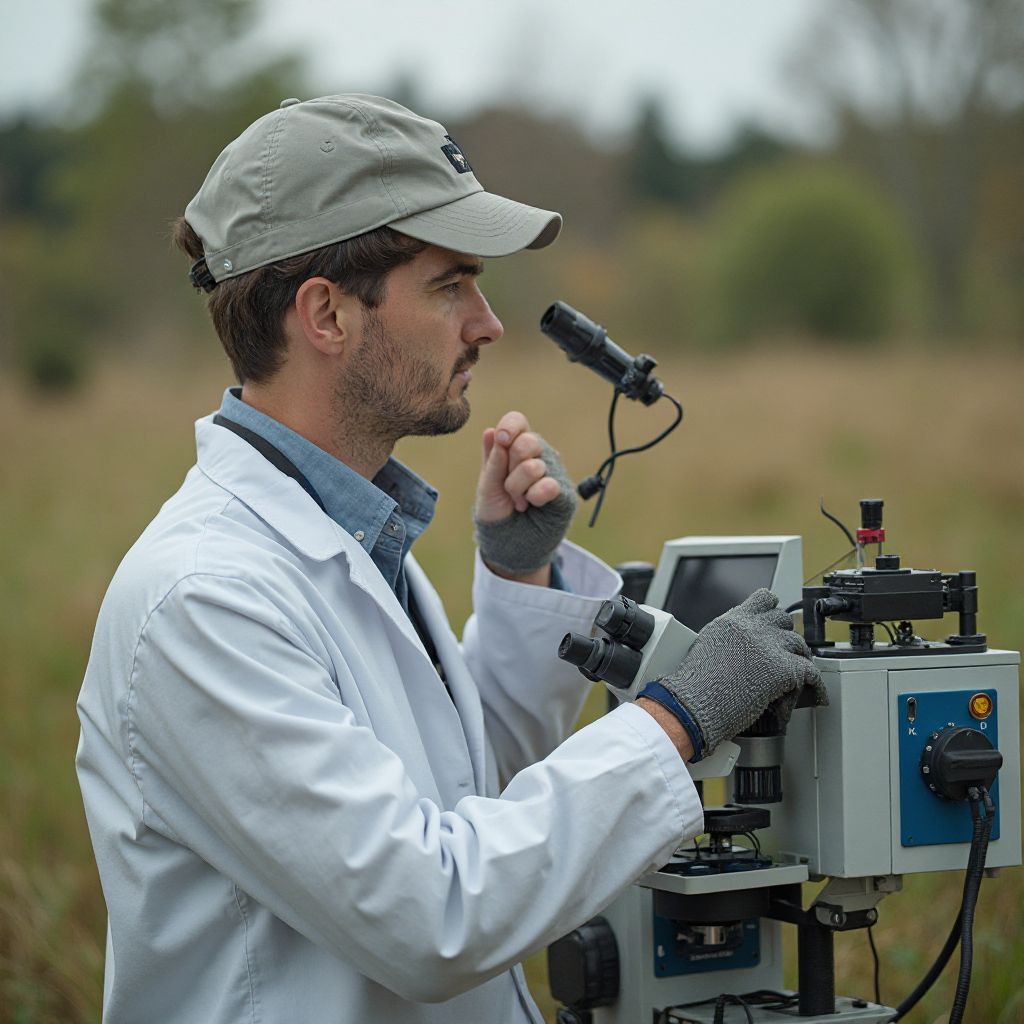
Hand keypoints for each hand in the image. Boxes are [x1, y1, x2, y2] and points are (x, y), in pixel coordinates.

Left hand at [473, 411, 576, 579]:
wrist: (507, 540)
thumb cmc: (496, 510)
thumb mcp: (487, 484)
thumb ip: (492, 459)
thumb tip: (490, 431)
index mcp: (517, 447)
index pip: (518, 421)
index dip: (510, 427)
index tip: (501, 440)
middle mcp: (538, 455)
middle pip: (526, 442)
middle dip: (509, 469)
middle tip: (508, 487)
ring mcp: (553, 472)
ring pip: (534, 467)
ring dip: (518, 489)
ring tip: (519, 501)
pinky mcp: (564, 493)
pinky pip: (549, 485)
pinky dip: (535, 497)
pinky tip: (534, 505)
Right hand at [654, 589, 826, 756]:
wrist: (693, 704)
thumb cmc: (693, 685)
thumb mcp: (706, 646)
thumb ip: (729, 638)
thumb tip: (742, 648)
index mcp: (732, 620)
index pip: (764, 599)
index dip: (773, 613)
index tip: (776, 622)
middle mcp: (751, 627)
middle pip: (785, 621)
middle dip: (786, 638)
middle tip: (786, 654)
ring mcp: (769, 646)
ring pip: (799, 645)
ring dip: (799, 660)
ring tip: (797, 677)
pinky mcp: (783, 668)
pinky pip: (810, 673)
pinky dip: (814, 685)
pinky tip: (814, 693)